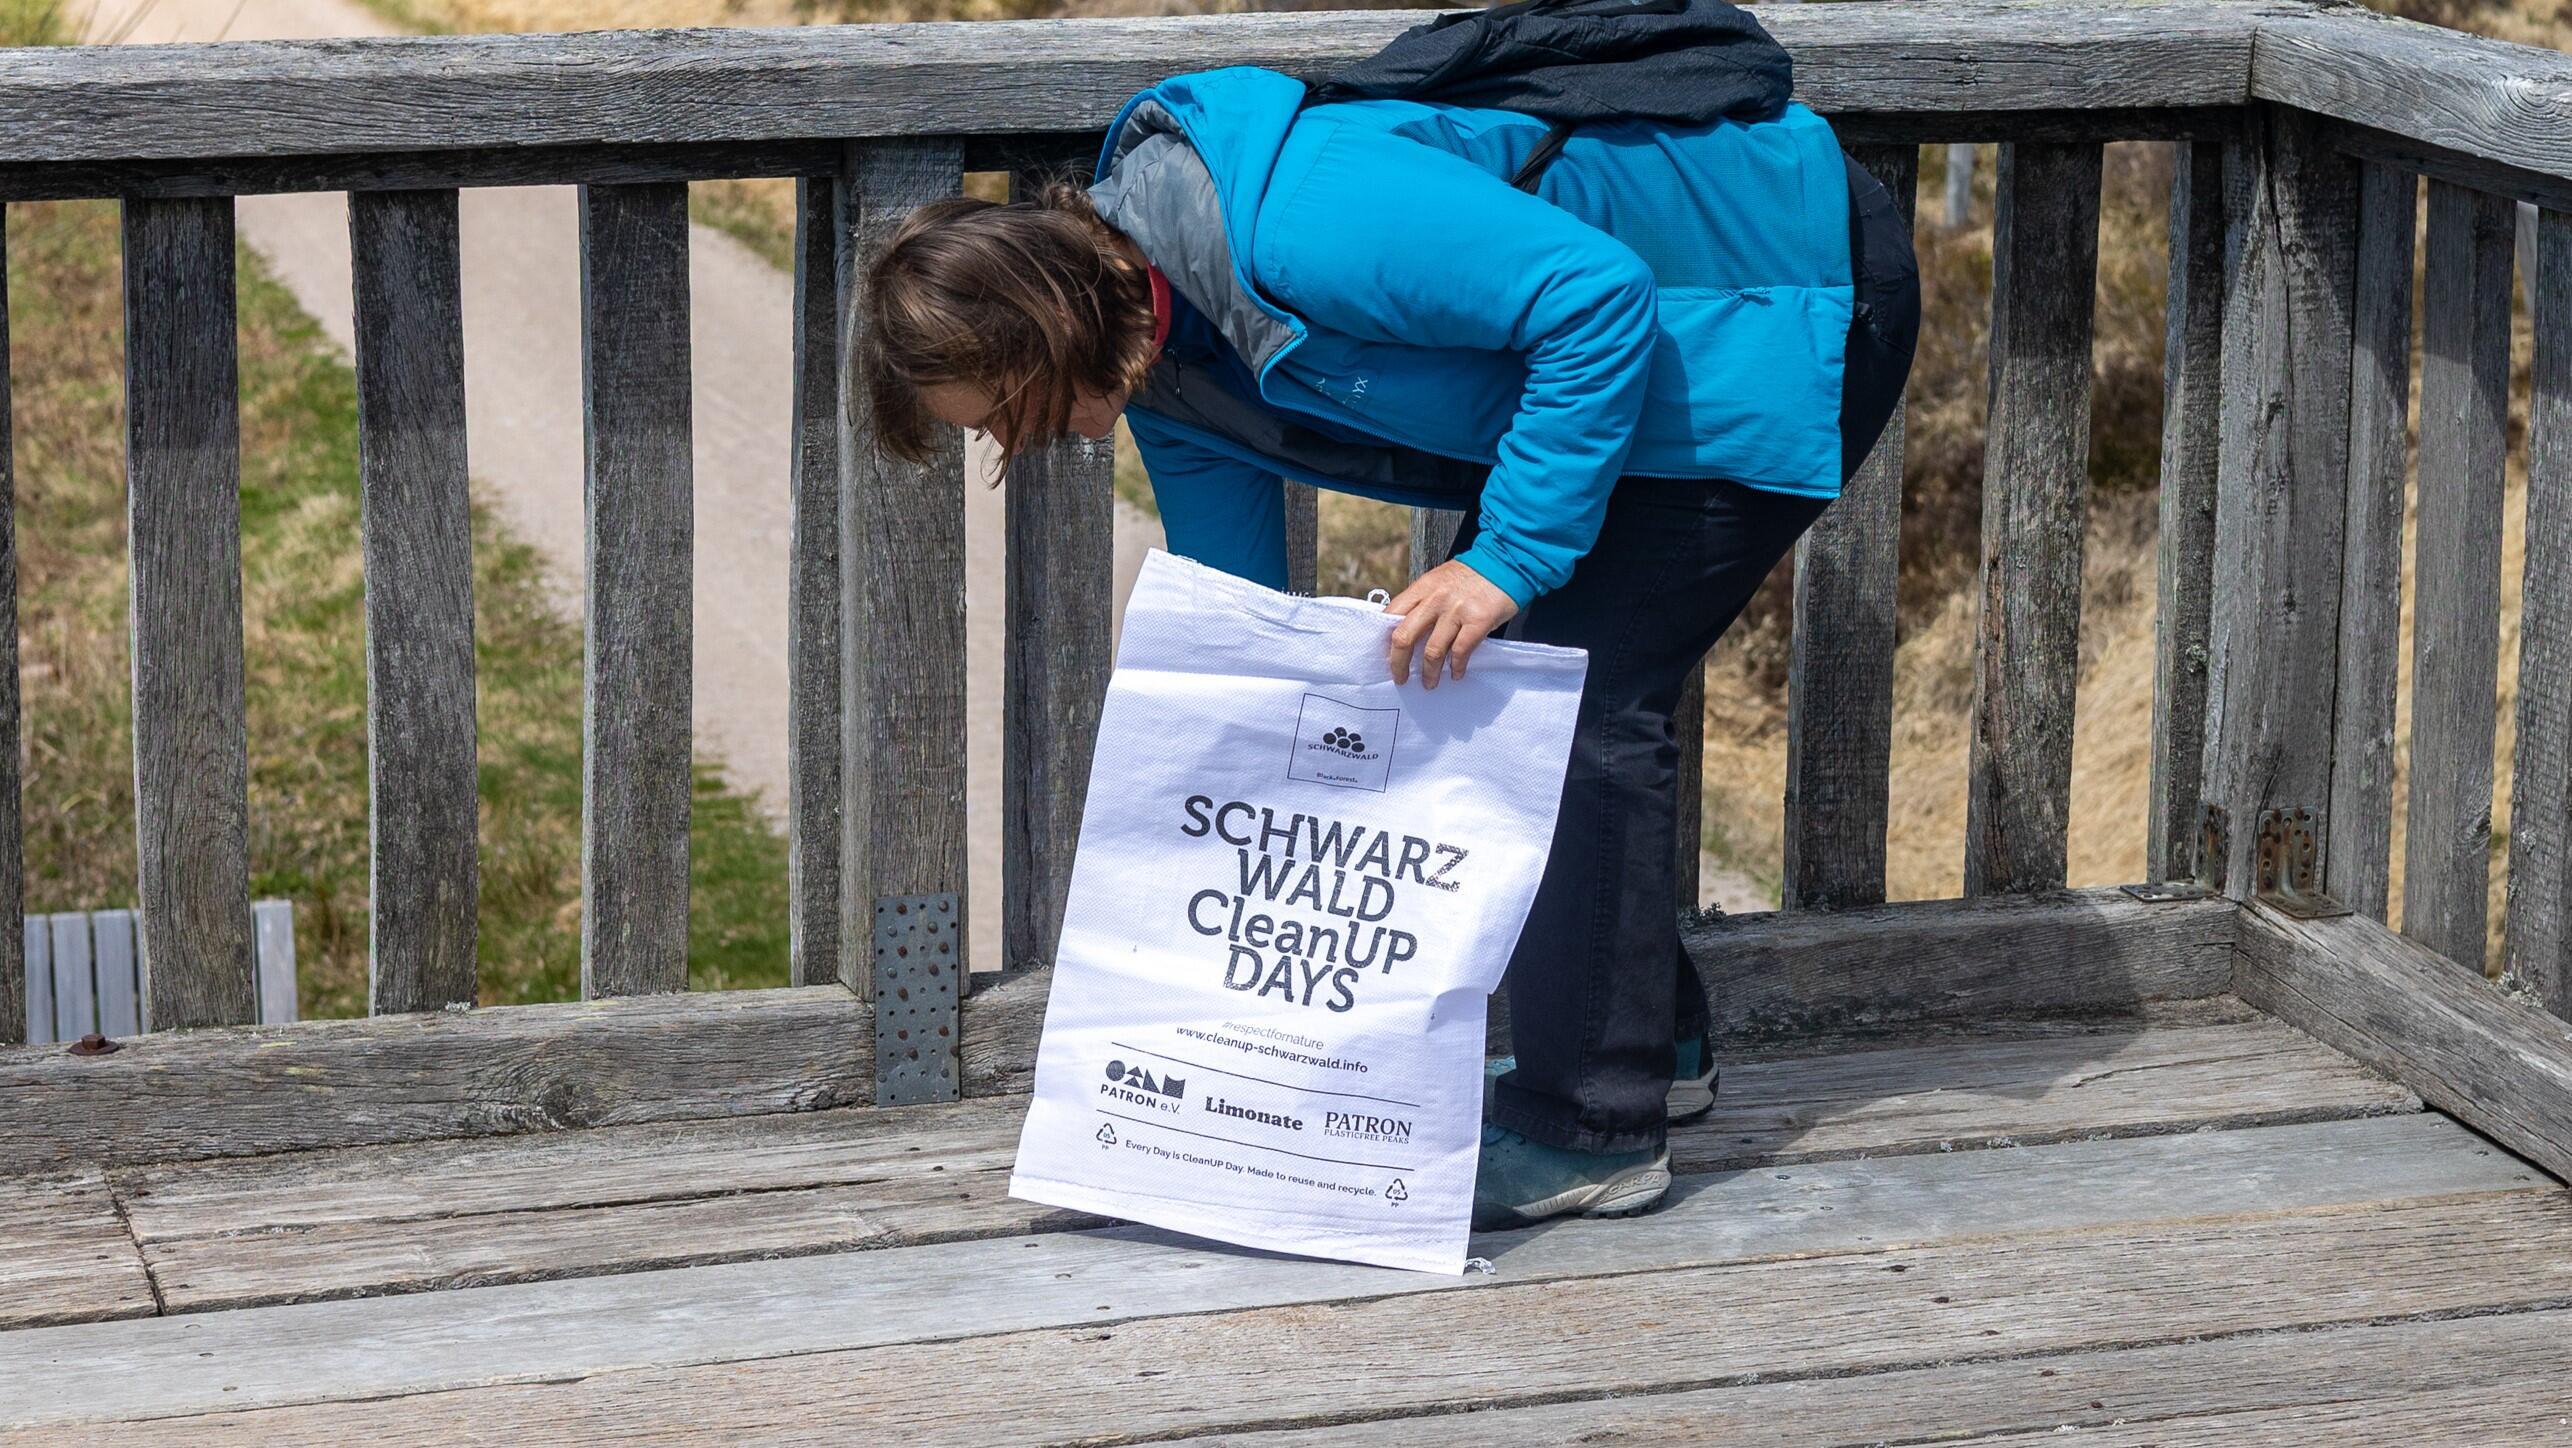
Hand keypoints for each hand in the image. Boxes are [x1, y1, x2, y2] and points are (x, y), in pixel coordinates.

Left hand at [1385, 560, 1518, 688]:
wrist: (1506, 561)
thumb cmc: (1472, 575)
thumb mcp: (1439, 580)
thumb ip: (1422, 601)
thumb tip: (1406, 628)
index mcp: (1422, 587)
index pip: (1391, 615)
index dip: (1384, 639)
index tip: (1385, 655)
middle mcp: (1435, 599)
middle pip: (1404, 637)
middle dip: (1398, 663)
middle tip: (1400, 677)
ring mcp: (1456, 610)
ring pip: (1432, 651)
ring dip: (1429, 673)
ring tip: (1430, 682)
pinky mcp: (1478, 621)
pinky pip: (1460, 652)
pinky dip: (1457, 667)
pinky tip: (1456, 673)